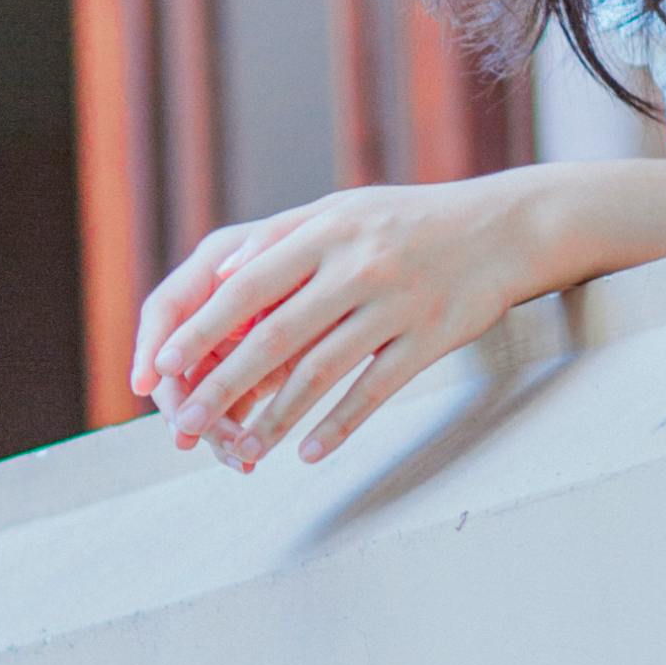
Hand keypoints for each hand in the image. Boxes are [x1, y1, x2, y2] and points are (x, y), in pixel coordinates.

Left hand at [130, 177, 544, 471]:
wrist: (504, 228)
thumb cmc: (410, 222)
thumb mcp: (345, 211)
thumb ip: (284, 240)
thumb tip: (220, 273)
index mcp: (326, 229)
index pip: (245, 285)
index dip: (199, 331)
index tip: (161, 369)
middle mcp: (357, 263)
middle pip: (274, 336)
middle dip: (222, 389)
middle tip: (185, 429)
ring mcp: (396, 302)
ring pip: (321, 372)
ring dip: (274, 420)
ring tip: (243, 453)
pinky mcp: (431, 336)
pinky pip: (375, 390)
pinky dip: (339, 426)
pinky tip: (310, 453)